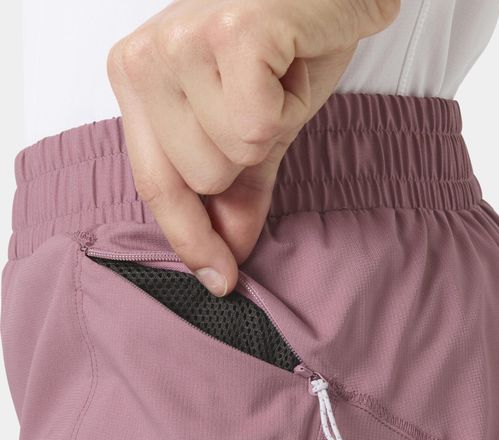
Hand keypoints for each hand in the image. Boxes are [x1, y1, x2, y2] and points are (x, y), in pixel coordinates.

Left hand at [107, 0, 399, 294]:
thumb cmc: (285, 46)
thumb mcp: (251, 125)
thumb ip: (235, 191)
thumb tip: (227, 258)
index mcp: (137, 79)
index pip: (158, 183)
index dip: (190, 237)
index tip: (218, 277)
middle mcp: (144, 59)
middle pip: (204, 177)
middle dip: (250, 150)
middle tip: (264, 95)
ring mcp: (180, 42)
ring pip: (233, 153)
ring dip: (273, 124)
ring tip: (277, 76)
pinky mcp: (231, 32)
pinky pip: (259, 125)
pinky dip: (290, 102)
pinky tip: (290, 61)